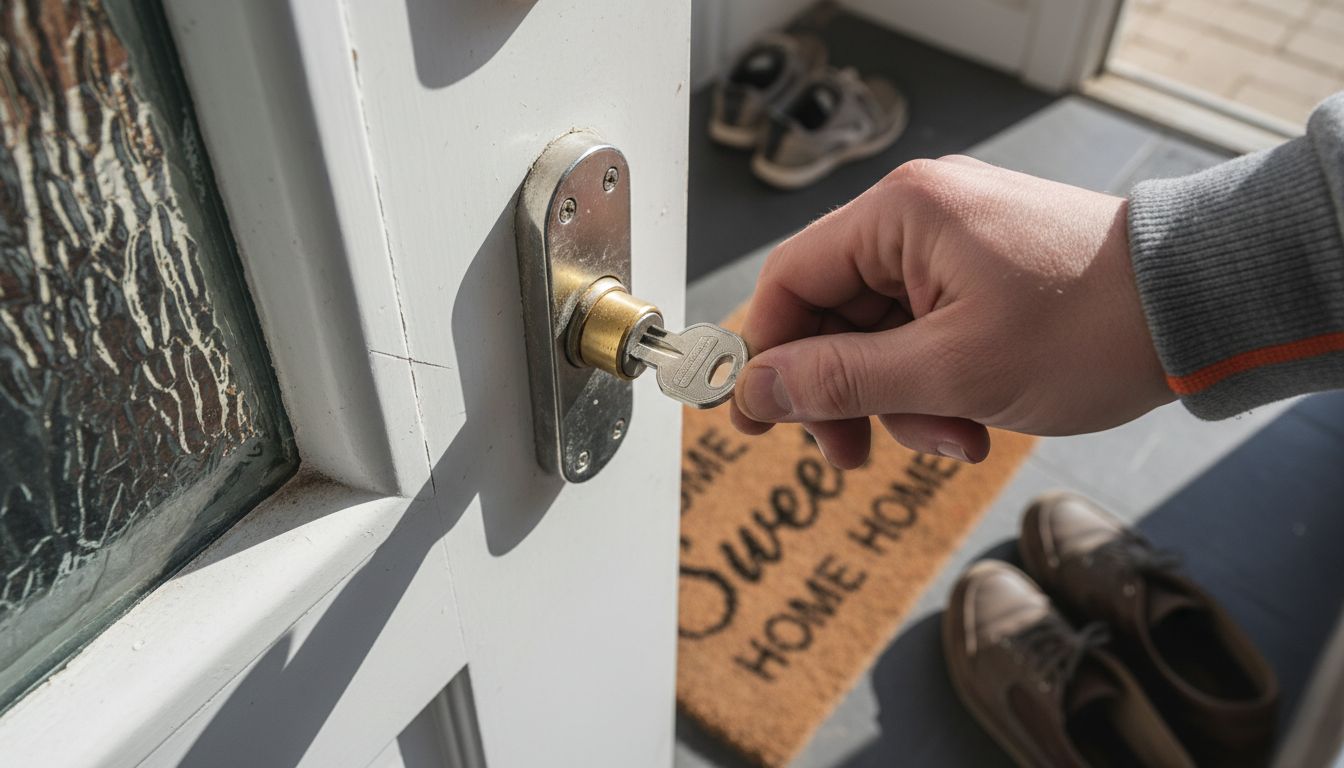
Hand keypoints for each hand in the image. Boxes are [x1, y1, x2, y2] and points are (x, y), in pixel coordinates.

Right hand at [730, 156, 1172, 467]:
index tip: (754, 422)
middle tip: (854, 458)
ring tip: (957, 439)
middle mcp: (920, 218)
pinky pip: (927, 335)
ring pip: (882, 336)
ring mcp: (954, 246)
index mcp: (901, 215)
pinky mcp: (983, 275)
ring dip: (903, 401)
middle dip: (848, 395)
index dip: (764, 355)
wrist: (1200, 309)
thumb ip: (841, 380)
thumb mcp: (949, 371)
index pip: (790, 280)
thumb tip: (757, 390)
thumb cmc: (1088, 327)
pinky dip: (938, 386)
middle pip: (833, 315)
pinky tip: (976, 422)